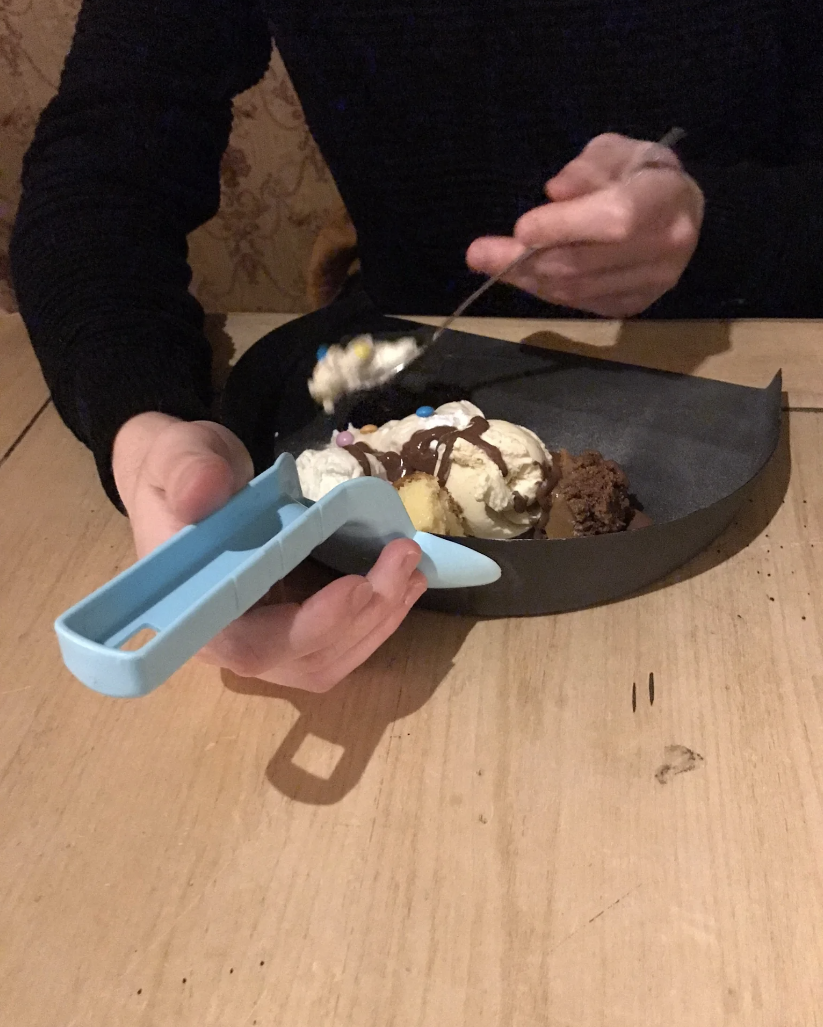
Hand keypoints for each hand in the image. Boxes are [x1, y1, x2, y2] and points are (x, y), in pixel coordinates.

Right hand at [112, 413, 426, 690]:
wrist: (182, 481)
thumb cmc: (179, 470)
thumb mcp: (177, 455)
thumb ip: (188, 471)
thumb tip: (204, 490)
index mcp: (191, 608)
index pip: (249, 643)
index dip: (308, 627)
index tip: (357, 586)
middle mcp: (223, 642)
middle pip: (303, 658)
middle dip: (363, 616)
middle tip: (405, 559)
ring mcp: (257, 642)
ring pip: (327, 660)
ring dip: (378, 622)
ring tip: (414, 572)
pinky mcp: (285, 634)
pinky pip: (335, 648)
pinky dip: (375, 622)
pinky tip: (404, 586)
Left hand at [466, 133, 704, 316]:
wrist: (685, 214)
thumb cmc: (644, 174)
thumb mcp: (618, 151)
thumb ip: (587, 168)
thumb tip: (555, 192)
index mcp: (666, 201)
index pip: (613, 221)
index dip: (563, 227)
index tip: (519, 228)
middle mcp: (664, 251)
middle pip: (584, 264)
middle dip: (524, 260)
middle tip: (478, 253)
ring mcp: (651, 285)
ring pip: (576, 290)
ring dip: (526, 279)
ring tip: (490, 262)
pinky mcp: (635, 306)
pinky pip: (580, 303)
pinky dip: (545, 290)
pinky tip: (522, 274)